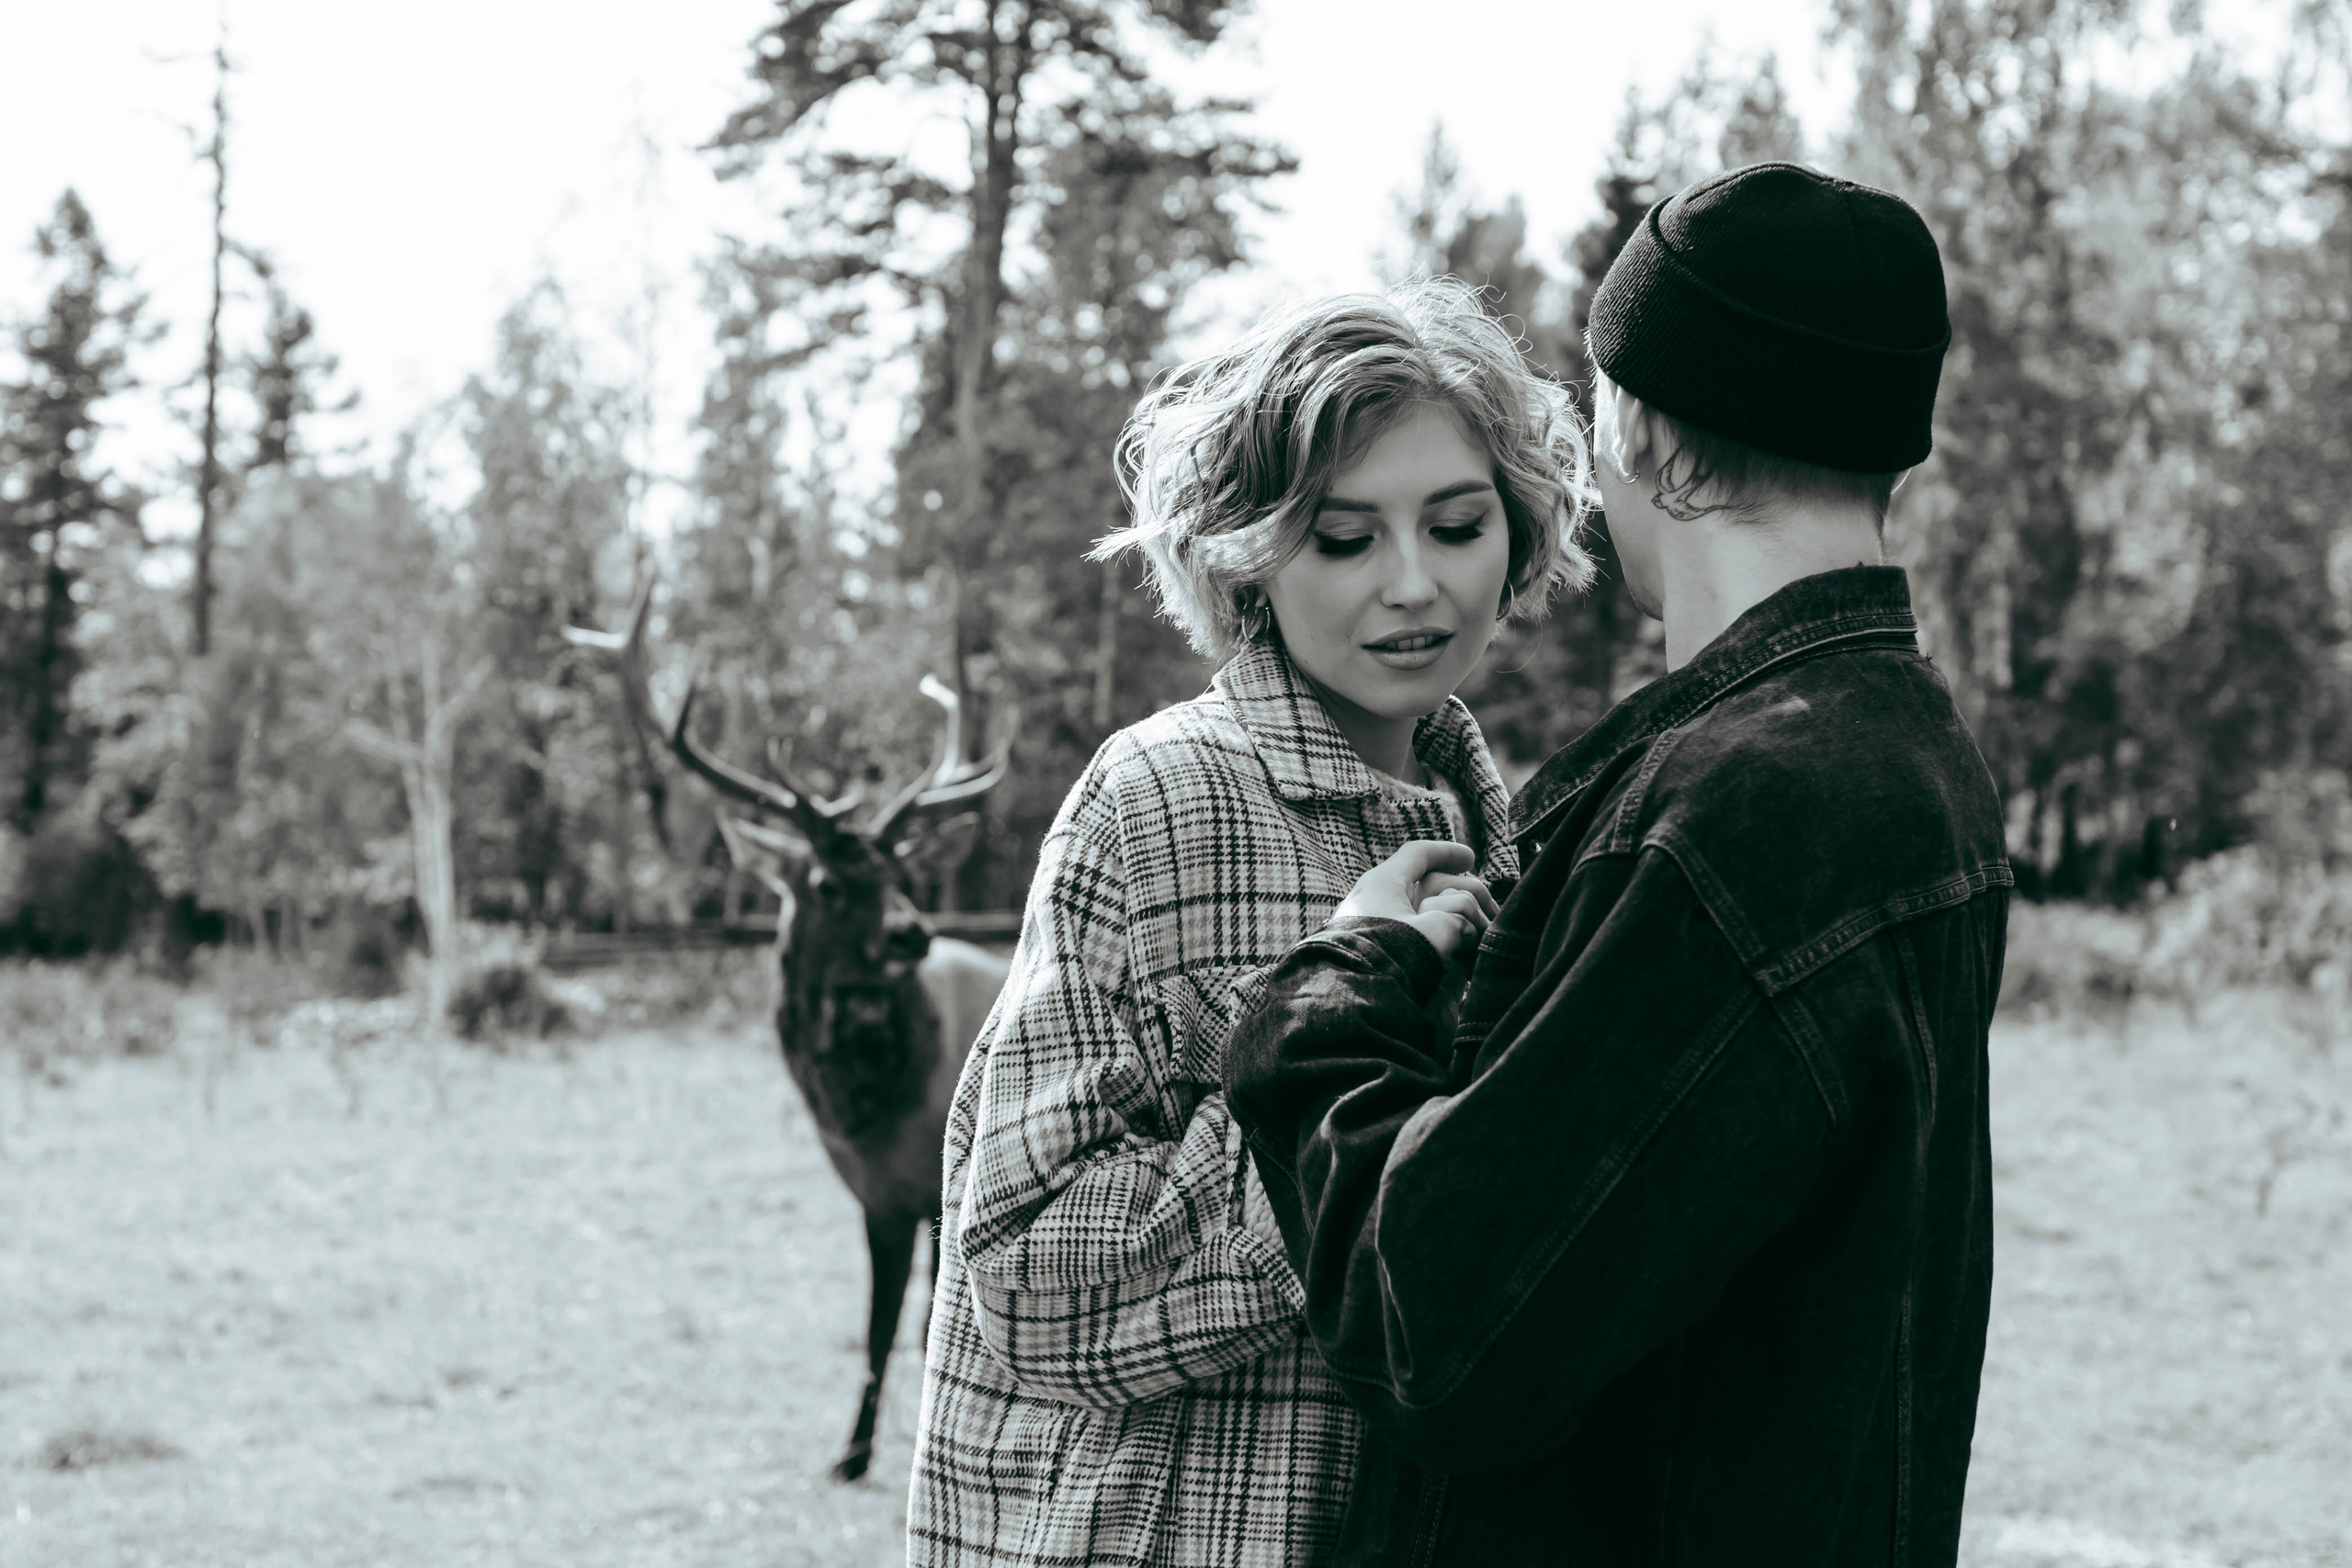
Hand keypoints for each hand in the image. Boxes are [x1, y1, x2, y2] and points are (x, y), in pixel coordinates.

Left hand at [1334, 840, 1496, 961]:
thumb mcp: (1435, 931)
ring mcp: (1378, 920)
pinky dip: (1439, 935)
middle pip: (1429, 880)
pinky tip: (1458, 953)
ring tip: (1476, 938)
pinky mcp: (1378, 945)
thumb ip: (1457, 918)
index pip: (1418, 854)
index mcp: (1385, 882)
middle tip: (1489, 911)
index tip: (1470, 857)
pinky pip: (1415, 930)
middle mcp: (1379, 895)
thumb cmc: (1390, 956)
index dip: (1446, 852)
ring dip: (1455, 917)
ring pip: (1425, 907)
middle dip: (1463, 892)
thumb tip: (1464, 928)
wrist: (1351, 994)